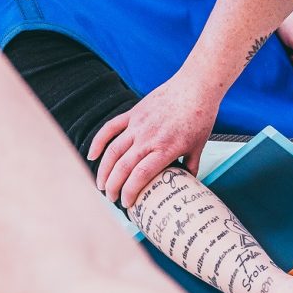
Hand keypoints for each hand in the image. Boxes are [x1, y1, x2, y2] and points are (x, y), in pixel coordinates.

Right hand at [89, 73, 219, 207]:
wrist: (195, 87)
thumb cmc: (200, 118)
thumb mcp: (199, 147)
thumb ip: (191, 166)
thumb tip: (188, 183)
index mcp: (165, 149)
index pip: (140, 175)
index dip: (130, 192)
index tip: (128, 204)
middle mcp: (148, 138)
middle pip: (123, 167)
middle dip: (114, 187)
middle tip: (112, 199)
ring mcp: (138, 125)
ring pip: (113, 151)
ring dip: (104, 170)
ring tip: (101, 185)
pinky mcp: (133, 113)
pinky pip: (110, 128)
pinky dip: (98, 142)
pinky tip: (92, 155)